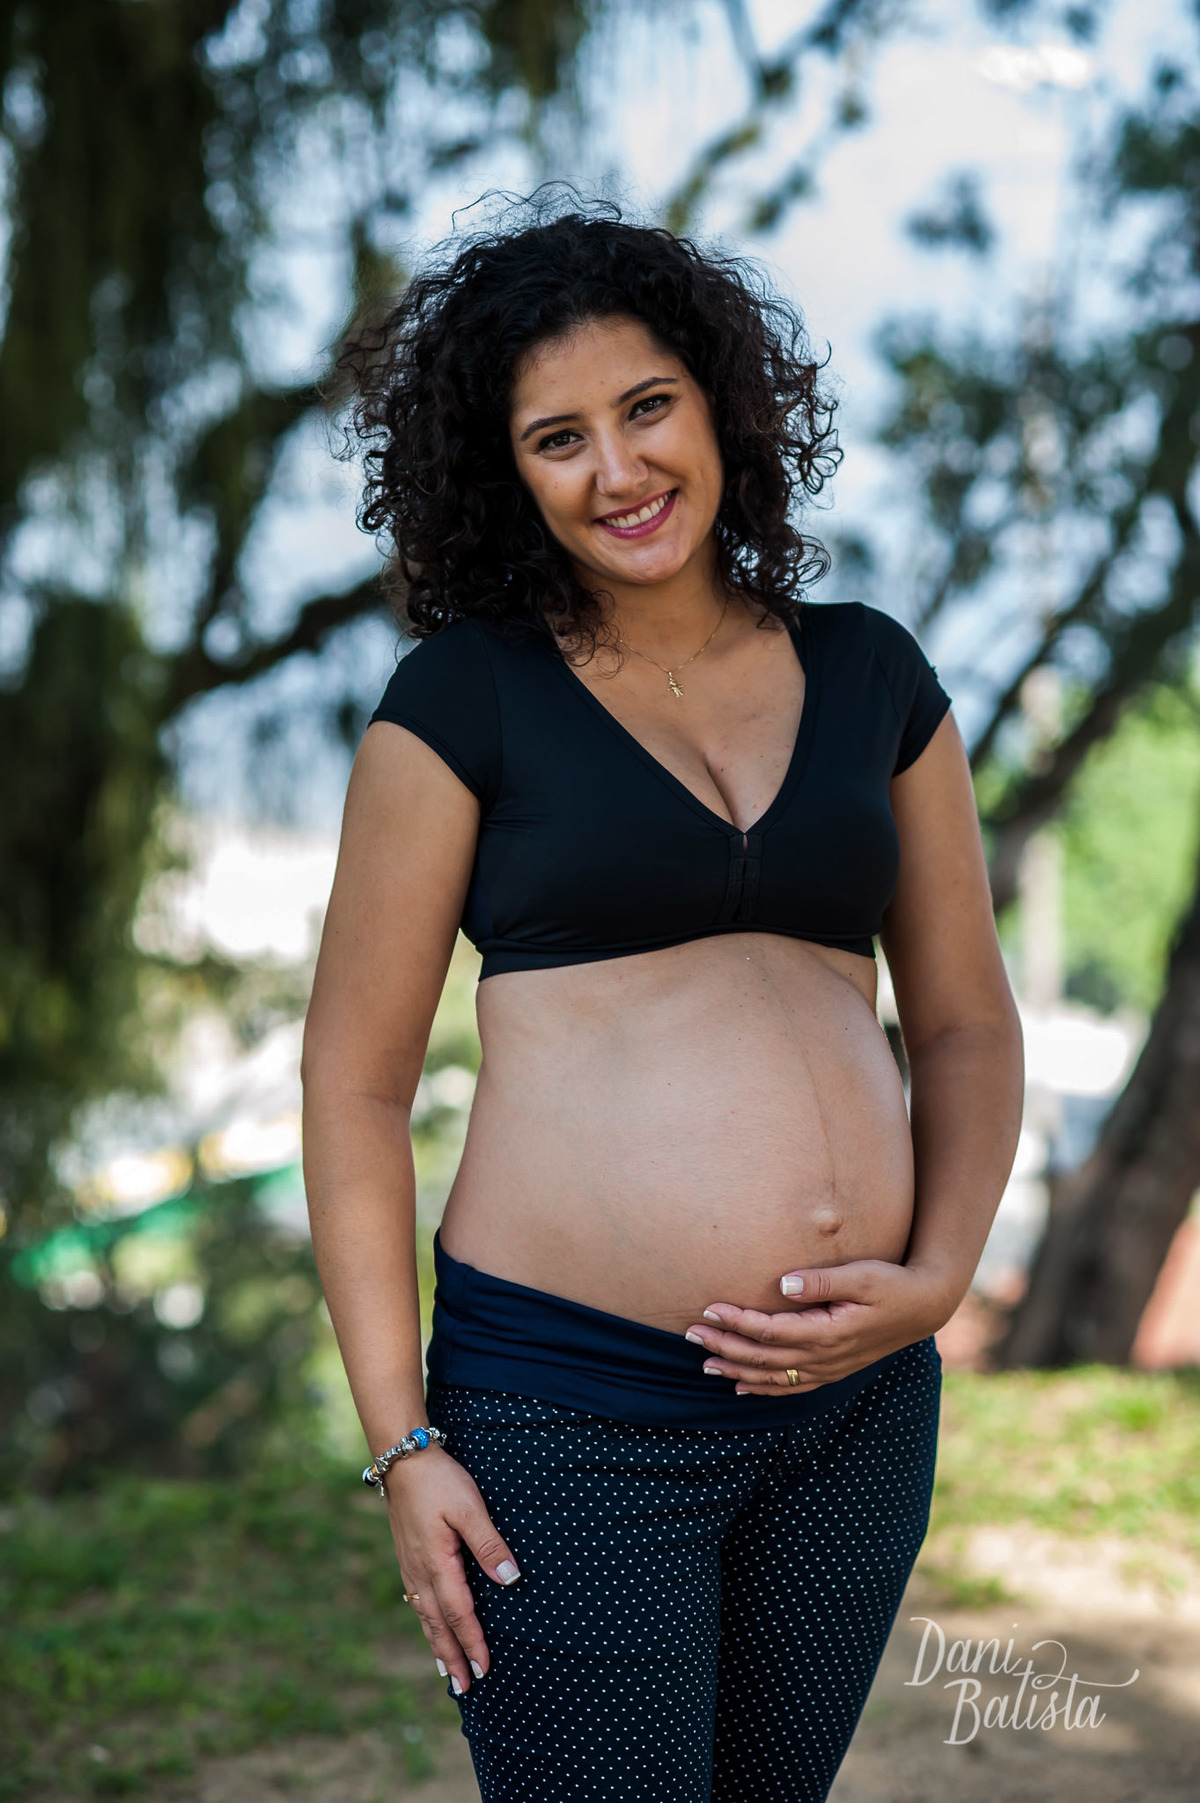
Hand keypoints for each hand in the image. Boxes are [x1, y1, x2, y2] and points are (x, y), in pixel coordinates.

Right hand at [384, 1446, 520, 1692]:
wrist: (403, 1460)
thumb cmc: (440, 1481)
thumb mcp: (470, 1508)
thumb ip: (489, 1544)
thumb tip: (510, 1578)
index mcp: (437, 1564)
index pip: (459, 1613)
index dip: (472, 1642)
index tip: (484, 1668)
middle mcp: (420, 1572)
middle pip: (437, 1624)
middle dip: (453, 1656)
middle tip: (465, 1688)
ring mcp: (410, 1566)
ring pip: (425, 1616)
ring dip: (437, 1645)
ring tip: (448, 1672)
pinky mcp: (407, 1557)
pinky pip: (417, 1602)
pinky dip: (426, 1623)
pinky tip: (430, 1627)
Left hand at [686, 1259, 952, 1396]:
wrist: (924, 1307)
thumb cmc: (892, 1284)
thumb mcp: (861, 1275)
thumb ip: (822, 1281)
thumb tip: (784, 1283)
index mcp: (828, 1333)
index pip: (770, 1332)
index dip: (737, 1322)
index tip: (709, 1309)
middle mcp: (825, 1358)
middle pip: (764, 1358)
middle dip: (725, 1346)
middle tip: (690, 1334)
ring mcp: (829, 1369)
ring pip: (774, 1377)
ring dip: (737, 1370)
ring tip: (704, 1363)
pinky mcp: (833, 1370)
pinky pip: (792, 1387)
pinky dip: (764, 1388)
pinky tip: (742, 1385)